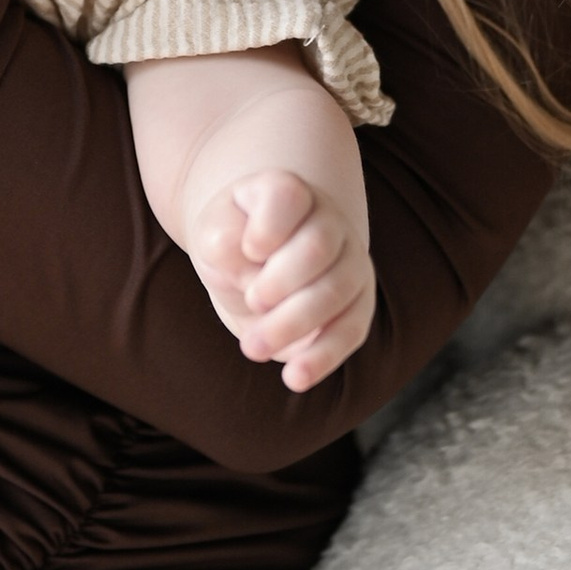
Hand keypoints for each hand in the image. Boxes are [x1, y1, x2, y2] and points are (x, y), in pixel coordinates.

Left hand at [183, 161, 374, 394]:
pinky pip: (351, 330)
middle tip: (251, 302)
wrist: (253, 268)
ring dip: (293, 323)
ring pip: (337, 291)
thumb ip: (222, 239)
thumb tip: (247, 261)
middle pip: (317, 246)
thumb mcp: (212, 234)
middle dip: (281, 281)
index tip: (250, 249)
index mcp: (287, 192)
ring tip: (251, 348)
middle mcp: (327, 221)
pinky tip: (294, 377)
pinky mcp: (357, 305)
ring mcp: (349, 262)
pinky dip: (324, 356)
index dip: (270, 225)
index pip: (287, 195)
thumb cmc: (232, 243)